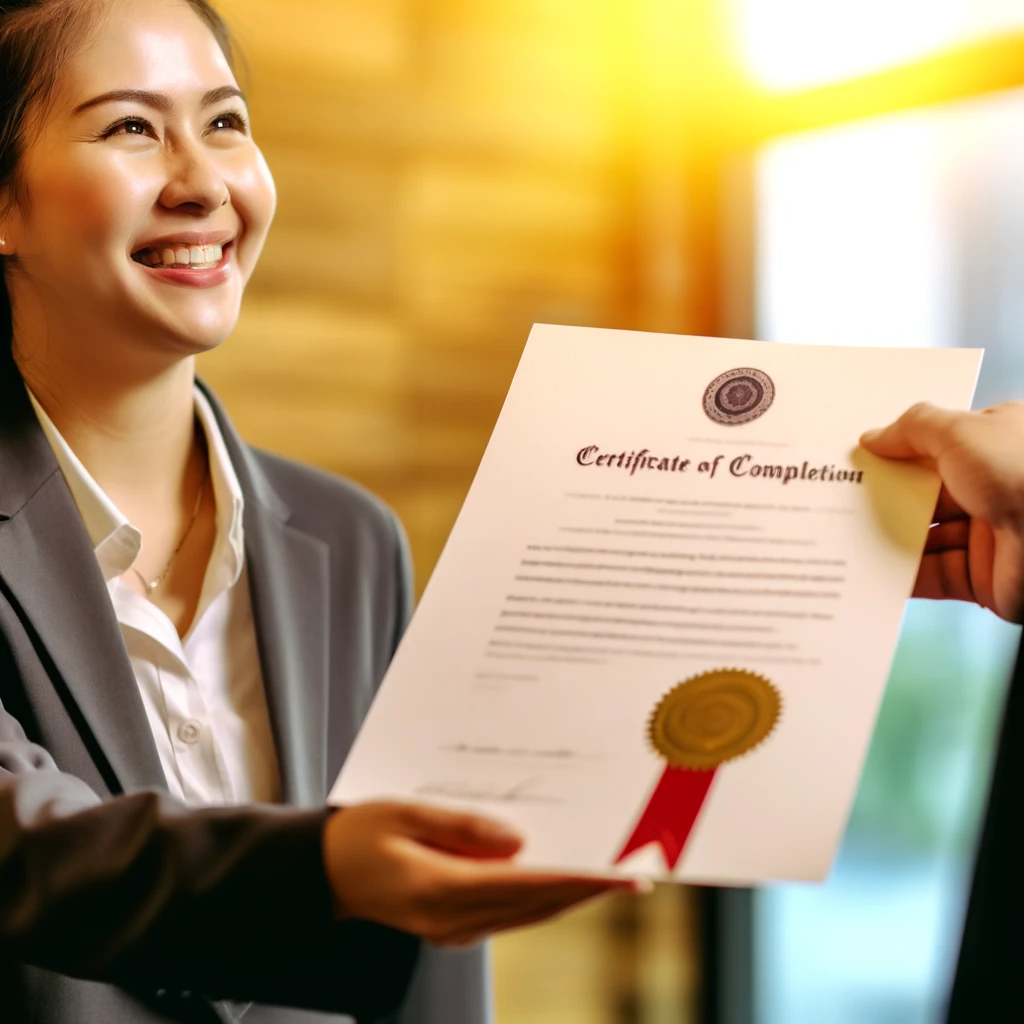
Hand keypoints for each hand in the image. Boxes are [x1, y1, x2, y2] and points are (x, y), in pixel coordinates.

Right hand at [321, 801, 644, 946]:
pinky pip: (510, 914)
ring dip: (571, 896)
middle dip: (588, 889)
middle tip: (635, 872)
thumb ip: (462, 825)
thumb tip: (519, 839)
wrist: (319, 874)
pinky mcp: (451, 927)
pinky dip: (542, 899)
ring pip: (529, 915)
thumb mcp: (404, 812)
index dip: (579, 879)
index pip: (528, 886)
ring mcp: (452, 930)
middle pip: (538, 905)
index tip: (620, 871)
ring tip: (611, 874)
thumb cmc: (356, 834)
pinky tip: (560, 879)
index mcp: (440, 889)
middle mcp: (453, 920)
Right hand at [860, 401, 1023, 622]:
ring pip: (926, 537)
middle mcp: (996, 488)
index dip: (902, 450)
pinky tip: (875, 568)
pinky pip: (932, 575)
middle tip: (848, 494)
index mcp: (998, 446)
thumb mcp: (961, 431)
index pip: (940, 446)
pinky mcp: (981, 576)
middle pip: (926, 494)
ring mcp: (989, 534)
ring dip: (891, 537)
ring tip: (852, 532)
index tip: (865, 456)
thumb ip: (913, 429)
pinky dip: (904, 575)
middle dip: (889, 496)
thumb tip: (875, 436)